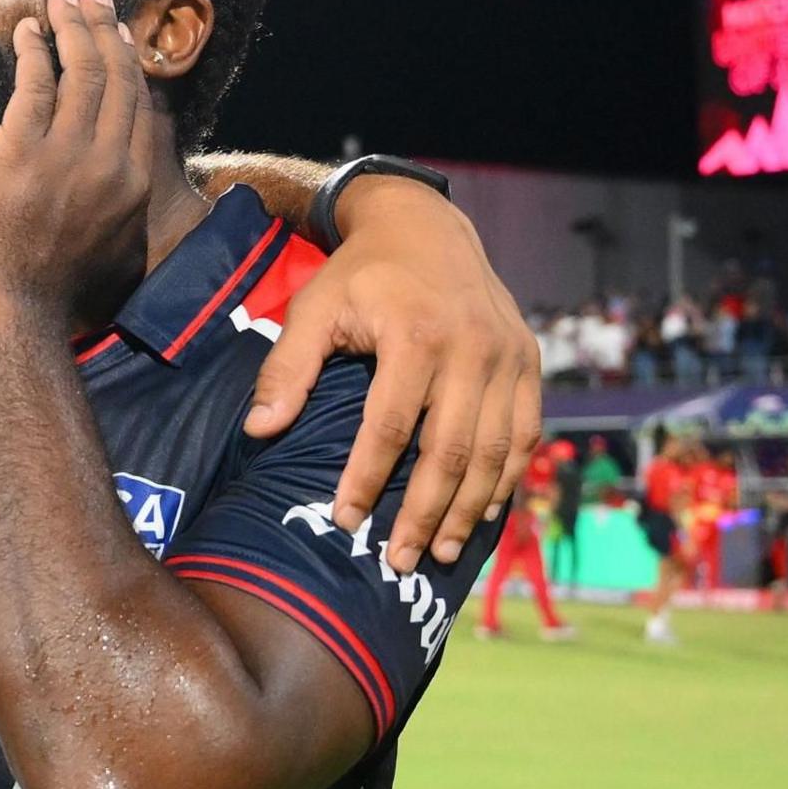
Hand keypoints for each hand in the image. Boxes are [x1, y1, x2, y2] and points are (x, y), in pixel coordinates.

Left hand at [0, 0, 158, 324]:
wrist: (13, 308)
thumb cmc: (50, 287)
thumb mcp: (112, 247)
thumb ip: (122, 209)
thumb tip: (126, 193)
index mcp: (132, 183)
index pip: (136, 104)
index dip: (127, 60)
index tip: (118, 32)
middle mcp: (108, 161)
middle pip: (114, 77)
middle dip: (103, 27)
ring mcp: (66, 154)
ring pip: (80, 72)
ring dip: (72, 27)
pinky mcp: (20, 151)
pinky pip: (34, 84)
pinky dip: (34, 50)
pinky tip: (29, 30)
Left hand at [244, 176, 540, 572]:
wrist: (425, 227)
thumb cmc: (359, 275)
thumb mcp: (312, 308)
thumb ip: (286, 369)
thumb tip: (258, 431)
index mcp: (415, 335)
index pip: (391, 426)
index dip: (369, 479)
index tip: (345, 521)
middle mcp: (472, 348)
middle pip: (451, 449)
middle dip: (425, 513)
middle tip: (396, 561)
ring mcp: (509, 357)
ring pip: (496, 451)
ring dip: (469, 509)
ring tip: (438, 553)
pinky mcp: (529, 363)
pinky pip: (524, 434)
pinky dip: (504, 480)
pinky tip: (480, 515)